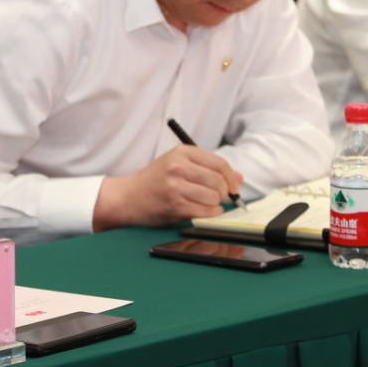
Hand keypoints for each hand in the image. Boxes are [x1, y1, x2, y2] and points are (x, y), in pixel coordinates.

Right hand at [92, 145, 242, 231]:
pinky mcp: (175, 205)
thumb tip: (238, 178)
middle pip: (219, 180)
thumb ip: (207, 168)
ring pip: (213, 197)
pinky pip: (205, 211)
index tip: (233, 186)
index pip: (219, 163)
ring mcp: (176, 187)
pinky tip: (205, 211)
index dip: (231, 177)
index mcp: (181, 153)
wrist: (128, 197)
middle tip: (218, 197)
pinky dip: (211, 214)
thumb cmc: (154, 181)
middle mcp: (178, 167)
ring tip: (207, 204)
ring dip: (216, 204)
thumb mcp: (178, 165)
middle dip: (224, 192)